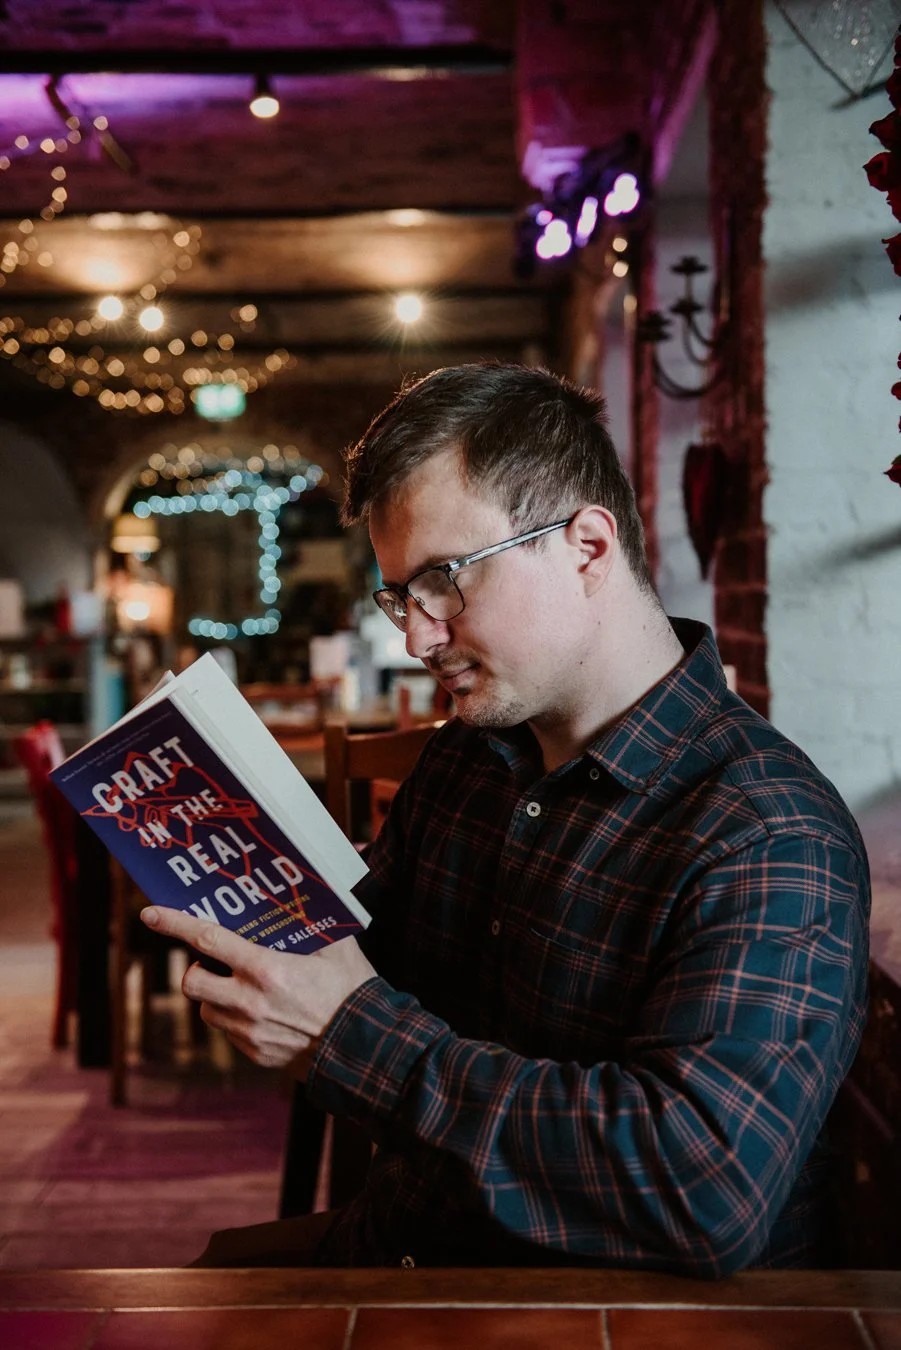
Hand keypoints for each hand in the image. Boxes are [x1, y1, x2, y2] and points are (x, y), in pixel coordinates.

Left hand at [140, 906, 375, 1079]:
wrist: (364, 1048)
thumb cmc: (352, 991)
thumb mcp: (338, 946)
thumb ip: (314, 922)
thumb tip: (311, 890)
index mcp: (266, 969)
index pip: (207, 940)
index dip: (174, 924)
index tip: (149, 913)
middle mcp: (250, 1003)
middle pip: (192, 982)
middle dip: (196, 969)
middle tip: (215, 963)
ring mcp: (250, 1033)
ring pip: (208, 1010)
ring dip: (216, 995)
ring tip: (244, 987)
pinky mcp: (255, 1055)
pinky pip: (229, 1033)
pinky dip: (237, 1019)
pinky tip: (265, 1012)